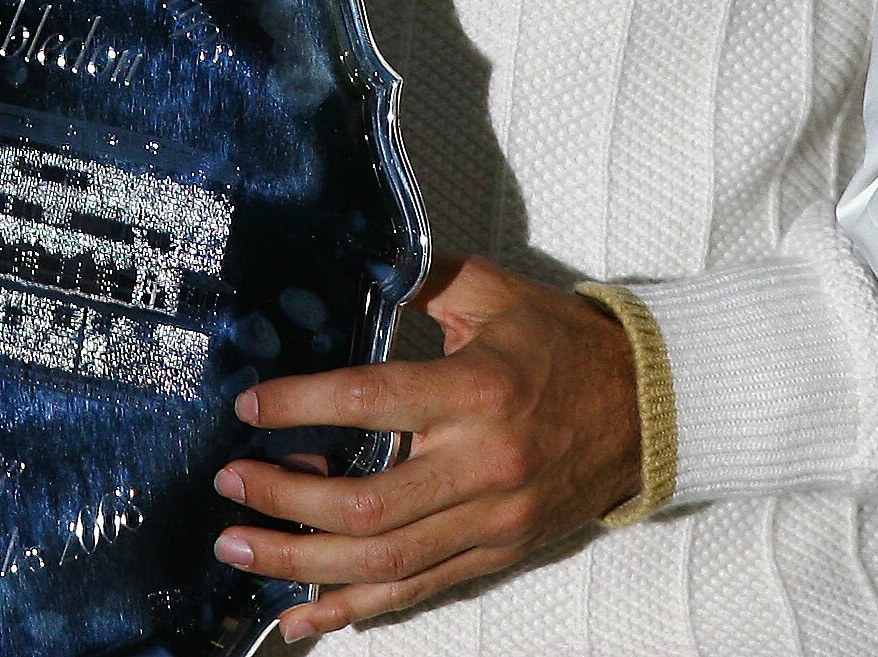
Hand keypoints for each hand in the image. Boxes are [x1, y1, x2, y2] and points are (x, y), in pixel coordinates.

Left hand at [213, 255, 641, 638]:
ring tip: (238, 548)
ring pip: (382, 563)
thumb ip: (425, 279)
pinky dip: (351, 610)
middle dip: (283, 501)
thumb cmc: (565, 342)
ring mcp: (491, 519)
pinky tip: (299, 613)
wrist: (649, 406)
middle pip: (366, 505)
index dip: (303, 407)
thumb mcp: (499, 294)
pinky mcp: (496, 553)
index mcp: (479, 389)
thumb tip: (354, 263)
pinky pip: (414, 593)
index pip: (373, 400)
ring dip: (299, 562)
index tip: (251, 409)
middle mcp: (484, 462)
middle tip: (228, 486)